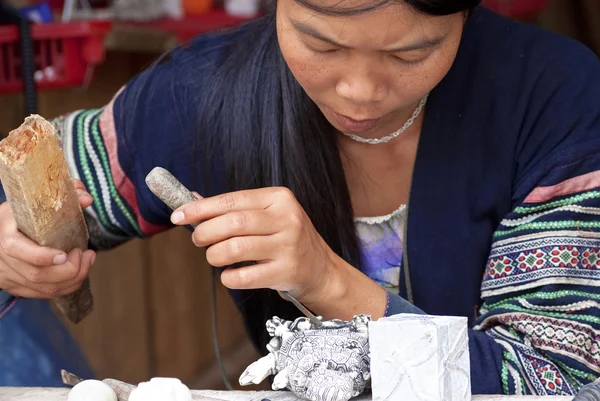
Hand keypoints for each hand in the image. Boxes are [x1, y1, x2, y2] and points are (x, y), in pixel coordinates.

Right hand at [0, 179, 95, 297]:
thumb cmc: (21, 213)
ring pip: (43, 288)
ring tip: (87, 260)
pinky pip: (44, 294)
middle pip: (36, 275)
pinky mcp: (16, 287)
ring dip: (73, 279)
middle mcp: (2, 260)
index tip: (64, 253)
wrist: (1, 231)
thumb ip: (65, 194)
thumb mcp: (36, 199)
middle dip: (69, 269)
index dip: (41, 256)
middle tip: (85, 254)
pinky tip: (79, 272)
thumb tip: (86, 199)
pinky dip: (67, 287)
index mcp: (3, 235)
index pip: (16, 250)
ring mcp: (8, 277)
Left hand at [170, 187, 342, 303]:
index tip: (178, 216)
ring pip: (235, 249)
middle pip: (232, 223)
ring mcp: (289, 246)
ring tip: (215, 257)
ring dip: (214, 255)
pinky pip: (243, 277)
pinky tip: (231, 274)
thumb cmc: (286, 239)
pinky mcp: (286, 272)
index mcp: (280, 198)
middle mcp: (287, 219)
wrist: (321, 269)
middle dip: (205, 233)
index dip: (200, 209)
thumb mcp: (268, 216)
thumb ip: (233, 209)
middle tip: (198, 240)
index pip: (232, 200)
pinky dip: (229, 277)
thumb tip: (191, 202)